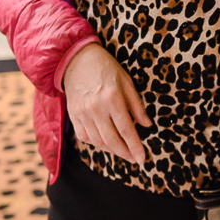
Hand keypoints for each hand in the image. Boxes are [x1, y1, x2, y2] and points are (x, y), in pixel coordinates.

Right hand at [63, 44, 150, 163]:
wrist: (76, 60)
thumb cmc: (106, 68)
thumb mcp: (127, 82)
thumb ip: (136, 105)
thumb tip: (147, 125)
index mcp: (113, 99)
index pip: (126, 129)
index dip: (135, 146)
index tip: (142, 158)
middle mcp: (96, 108)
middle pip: (112, 140)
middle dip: (125, 153)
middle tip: (134, 159)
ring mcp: (83, 113)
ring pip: (98, 141)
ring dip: (112, 150)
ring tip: (123, 152)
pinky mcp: (73, 115)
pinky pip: (84, 137)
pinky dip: (96, 144)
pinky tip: (105, 144)